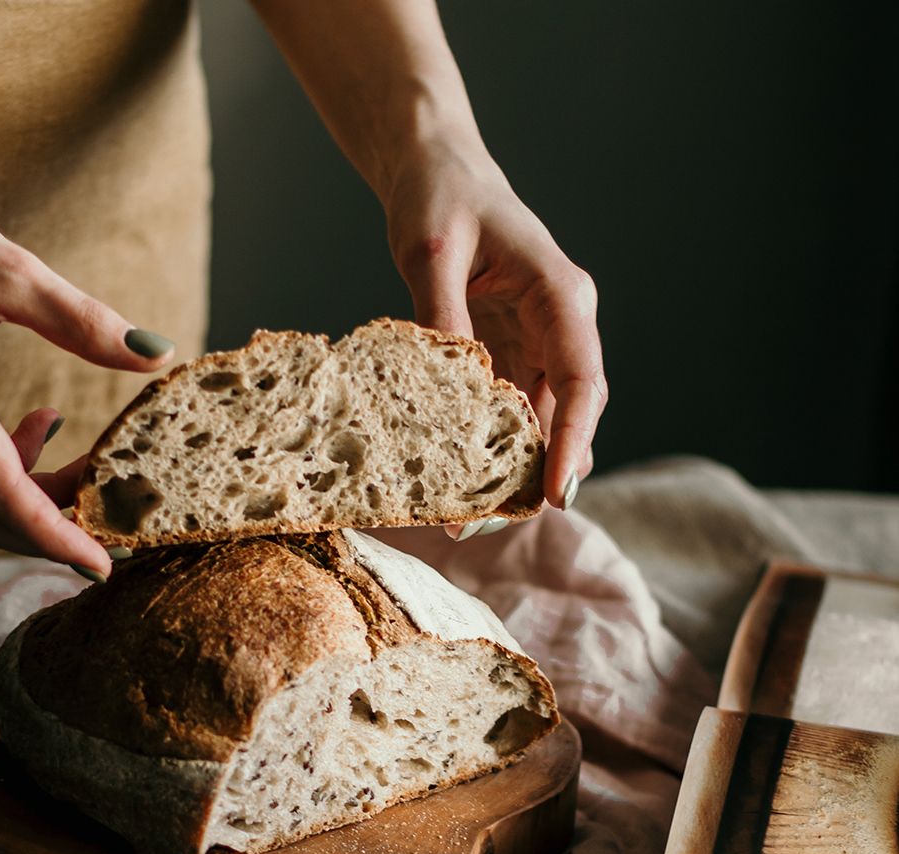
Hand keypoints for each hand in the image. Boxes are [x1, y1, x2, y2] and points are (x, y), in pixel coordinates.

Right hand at [0, 145, 171, 575]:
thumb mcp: (10, 270)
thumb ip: (84, 321)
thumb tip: (157, 353)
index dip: (54, 536)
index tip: (103, 565)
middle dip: (52, 530)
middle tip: (117, 528)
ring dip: (35, 500)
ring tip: (92, 468)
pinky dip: (10, 471)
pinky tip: (45, 425)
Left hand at [384, 139, 606, 510]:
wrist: (436, 170)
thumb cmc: (439, 196)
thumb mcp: (429, 250)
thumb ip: (441, 313)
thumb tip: (449, 383)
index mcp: (559, 293)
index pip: (583, 377)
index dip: (573, 440)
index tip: (557, 492)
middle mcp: (561, 323)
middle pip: (570, 410)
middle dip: (543, 470)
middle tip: (494, 522)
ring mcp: (538, 341)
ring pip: (544, 418)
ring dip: (517, 466)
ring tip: (474, 516)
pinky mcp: (510, 352)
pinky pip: (513, 409)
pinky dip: (494, 445)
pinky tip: (465, 478)